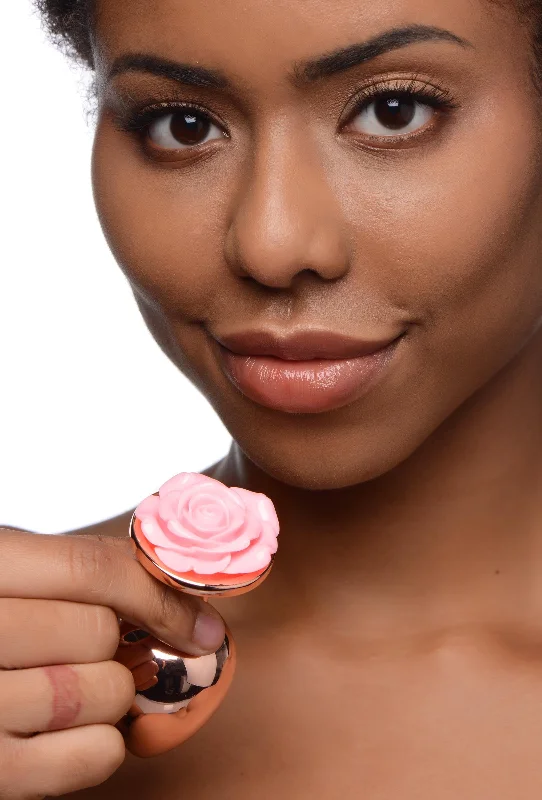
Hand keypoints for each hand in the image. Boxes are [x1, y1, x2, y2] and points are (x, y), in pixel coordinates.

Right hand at [0, 527, 225, 798]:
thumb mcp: (16, 576)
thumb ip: (85, 572)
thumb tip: (191, 607)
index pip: (90, 567)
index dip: (156, 592)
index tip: (196, 620)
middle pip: (99, 630)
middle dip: (110, 643)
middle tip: (80, 651)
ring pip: (107, 691)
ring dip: (107, 692)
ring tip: (62, 688)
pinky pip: (97, 753)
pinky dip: (99, 745)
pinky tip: (61, 732)